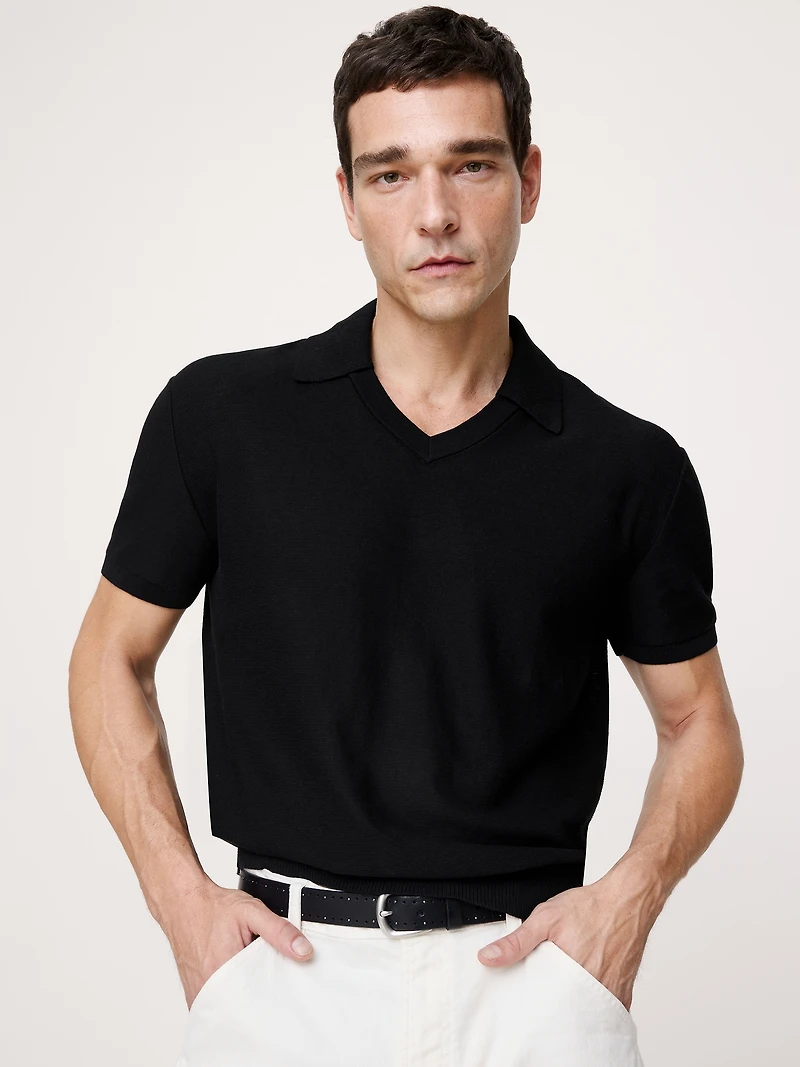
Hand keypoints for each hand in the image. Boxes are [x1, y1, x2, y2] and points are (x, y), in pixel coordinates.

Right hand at [163, 881, 313, 1008]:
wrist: (183, 903)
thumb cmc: (212, 907)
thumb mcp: (252, 911)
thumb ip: (279, 931)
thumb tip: (303, 950)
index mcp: (223, 969)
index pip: (257, 999)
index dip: (274, 997)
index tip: (284, 992)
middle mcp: (207, 986)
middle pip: (243, 1007)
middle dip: (260, 1001)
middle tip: (270, 986)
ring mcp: (199, 993)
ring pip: (228, 1010)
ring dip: (243, 1001)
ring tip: (254, 984)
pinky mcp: (194, 994)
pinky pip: (216, 1006)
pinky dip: (229, 1000)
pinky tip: (237, 986)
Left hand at [476, 875, 656, 1011]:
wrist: (628, 900)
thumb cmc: (590, 908)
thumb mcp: (545, 918)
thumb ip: (517, 942)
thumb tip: (488, 958)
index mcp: (569, 974)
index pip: (544, 1006)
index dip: (532, 1006)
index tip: (523, 1005)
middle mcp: (592, 988)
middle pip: (565, 1013)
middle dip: (553, 1010)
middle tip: (542, 1001)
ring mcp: (610, 992)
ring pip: (586, 1014)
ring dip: (573, 1010)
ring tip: (560, 1000)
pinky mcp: (623, 991)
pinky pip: (605, 1010)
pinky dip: (593, 1008)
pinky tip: (583, 999)